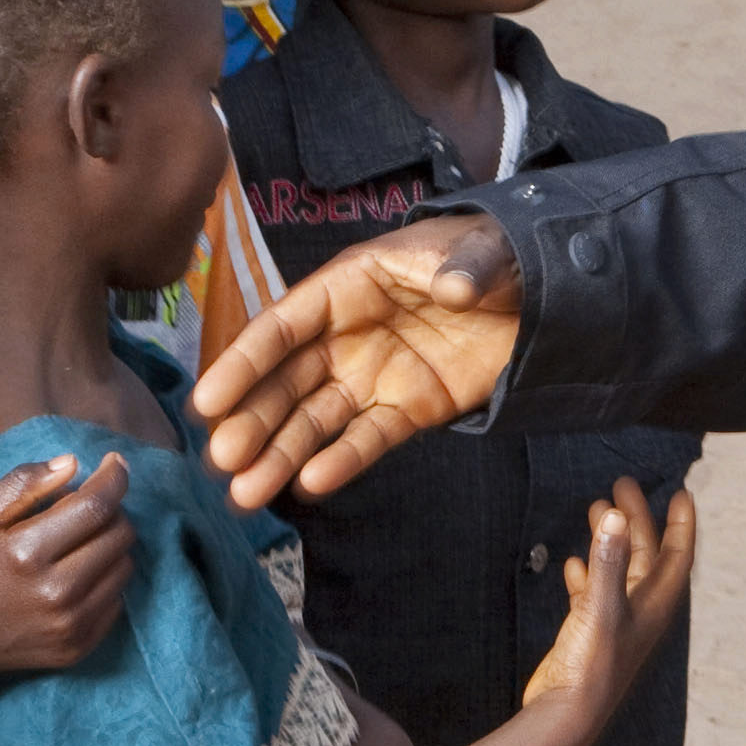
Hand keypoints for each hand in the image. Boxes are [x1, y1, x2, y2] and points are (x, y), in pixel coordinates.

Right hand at [0, 452, 136, 683]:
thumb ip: (22, 484)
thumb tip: (72, 463)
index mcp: (25, 553)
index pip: (95, 506)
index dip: (114, 478)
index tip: (115, 462)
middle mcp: (54, 592)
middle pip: (119, 534)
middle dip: (111, 509)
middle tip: (85, 507)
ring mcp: (69, 624)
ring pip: (125, 565)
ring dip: (110, 544)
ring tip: (78, 542)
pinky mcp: (78, 646)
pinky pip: (117, 599)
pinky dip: (105, 578)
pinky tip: (75, 575)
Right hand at [196, 217, 522, 508]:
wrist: (538, 293)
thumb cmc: (495, 256)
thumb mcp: (484, 250)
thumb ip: (465, 269)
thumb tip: (453, 289)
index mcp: (347, 286)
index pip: (282, 327)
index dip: (243, 363)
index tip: (207, 400)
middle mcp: (346, 336)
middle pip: (287, 381)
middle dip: (253, 420)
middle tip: (221, 460)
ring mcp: (373, 376)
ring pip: (315, 419)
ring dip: (280, 454)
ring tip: (246, 494)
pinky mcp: (406, 409)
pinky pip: (367, 438)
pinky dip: (342, 461)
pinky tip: (312, 485)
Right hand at [511, 481, 699, 745]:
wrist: (567, 715)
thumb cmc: (592, 668)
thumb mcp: (601, 608)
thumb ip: (609, 562)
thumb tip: (617, 518)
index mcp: (654, 606)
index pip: (677, 556)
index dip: (682, 524)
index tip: (681, 492)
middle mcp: (640, 612)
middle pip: (646, 556)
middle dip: (638, 520)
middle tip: (623, 486)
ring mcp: (615, 623)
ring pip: (620, 571)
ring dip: (612, 541)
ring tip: (597, 510)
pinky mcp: (590, 633)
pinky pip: (594, 594)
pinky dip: (588, 572)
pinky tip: (574, 562)